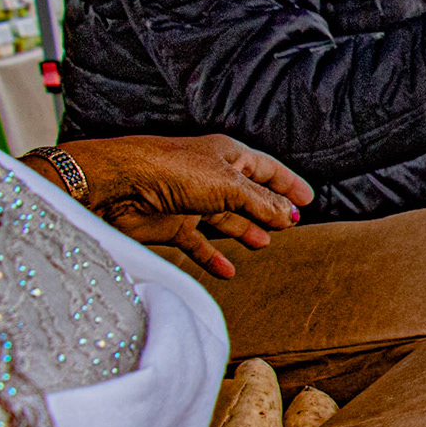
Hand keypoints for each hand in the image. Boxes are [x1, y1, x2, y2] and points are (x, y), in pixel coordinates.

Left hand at [24, 135, 312, 279]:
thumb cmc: (173, 171)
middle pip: (247, 195)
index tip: (308, 199)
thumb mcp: (229, 185)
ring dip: (244, 231)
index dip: (288, 184)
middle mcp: (210, 176)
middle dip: (268, 211)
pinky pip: (198, 243)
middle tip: (289, 226)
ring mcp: (190, 201)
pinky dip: (212, 256)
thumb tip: (289, 215)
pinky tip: (227, 271)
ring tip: (262, 244)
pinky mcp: (170, 224)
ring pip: (225, 219)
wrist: (116, 185)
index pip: (267, 169)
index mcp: (227, 155)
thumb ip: (261, 203)